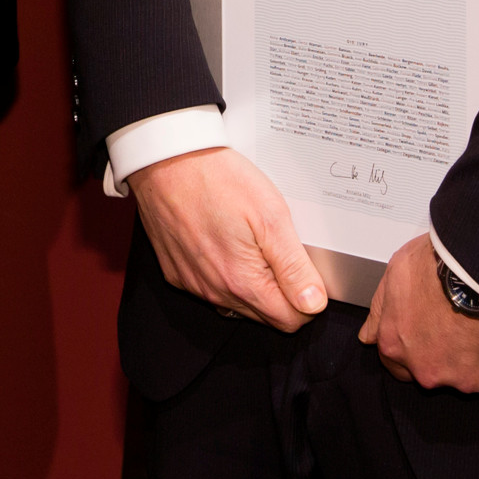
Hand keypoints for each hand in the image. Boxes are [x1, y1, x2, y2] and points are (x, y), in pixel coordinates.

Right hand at [130, 146, 331, 331]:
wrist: (165, 159)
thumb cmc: (216, 179)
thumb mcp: (271, 216)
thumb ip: (294, 266)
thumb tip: (313, 303)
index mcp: (243, 282)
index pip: (290, 320)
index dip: (305, 298)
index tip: (301, 269)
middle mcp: (215, 291)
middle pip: (264, 314)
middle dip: (278, 291)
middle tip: (273, 247)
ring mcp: (193, 283)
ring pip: (236, 304)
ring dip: (249, 282)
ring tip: (247, 240)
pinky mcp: (175, 272)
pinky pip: (208, 287)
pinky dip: (221, 272)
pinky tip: (221, 239)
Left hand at [359, 234, 478, 392]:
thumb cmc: (441, 268)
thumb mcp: (395, 273)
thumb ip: (381, 311)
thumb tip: (367, 335)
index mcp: (396, 344)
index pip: (392, 361)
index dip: (406, 345)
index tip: (421, 330)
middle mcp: (425, 370)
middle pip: (426, 371)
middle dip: (436, 355)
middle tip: (452, 326)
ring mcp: (462, 380)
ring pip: (461, 375)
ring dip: (467, 357)